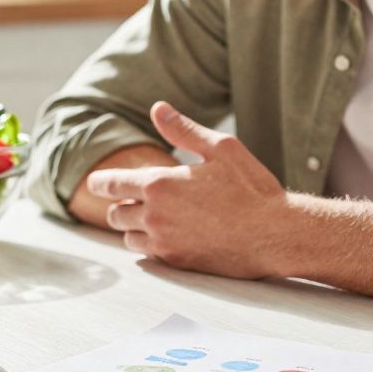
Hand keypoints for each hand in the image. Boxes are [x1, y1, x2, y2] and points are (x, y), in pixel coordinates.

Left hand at [86, 101, 288, 278]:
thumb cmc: (252, 188)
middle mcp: (154, 215)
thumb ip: (183, 129)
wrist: (277, 234)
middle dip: (122, 205)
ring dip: (135, 228)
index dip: (99, 183)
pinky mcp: (176, 263)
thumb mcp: (221, 149)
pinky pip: (147, 256)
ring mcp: (164, 242)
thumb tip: (157, 108)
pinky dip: (151, 245)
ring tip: (157, 219)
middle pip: (115, 214)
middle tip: (139, 200)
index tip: (95, 183)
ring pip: (128, 237)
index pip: (111, 184)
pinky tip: (170, 237)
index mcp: (160, 184)